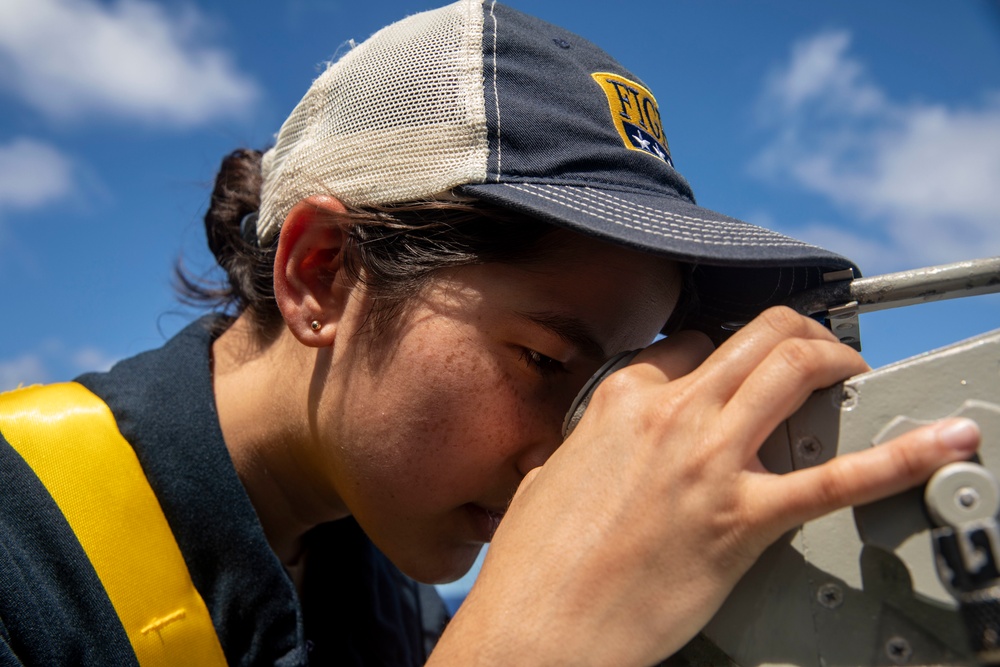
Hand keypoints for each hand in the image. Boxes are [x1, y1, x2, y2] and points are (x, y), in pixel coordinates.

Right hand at [430, 307, 979, 665]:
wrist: (539, 626)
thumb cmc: (535, 564)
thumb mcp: (549, 476)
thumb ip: (587, 446)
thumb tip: (600, 446)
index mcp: (620, 402)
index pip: (690, 344)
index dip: (719, 352)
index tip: (736, 369)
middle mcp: (669, 416)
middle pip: (755, 337)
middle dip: (797, 333)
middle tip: (816, 352)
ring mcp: (709, 463)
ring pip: (792, 370)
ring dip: (834, 359)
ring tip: (853, 371)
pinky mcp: (741, 520)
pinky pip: (830, 480)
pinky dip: (893, 459)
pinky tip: (933, 444)